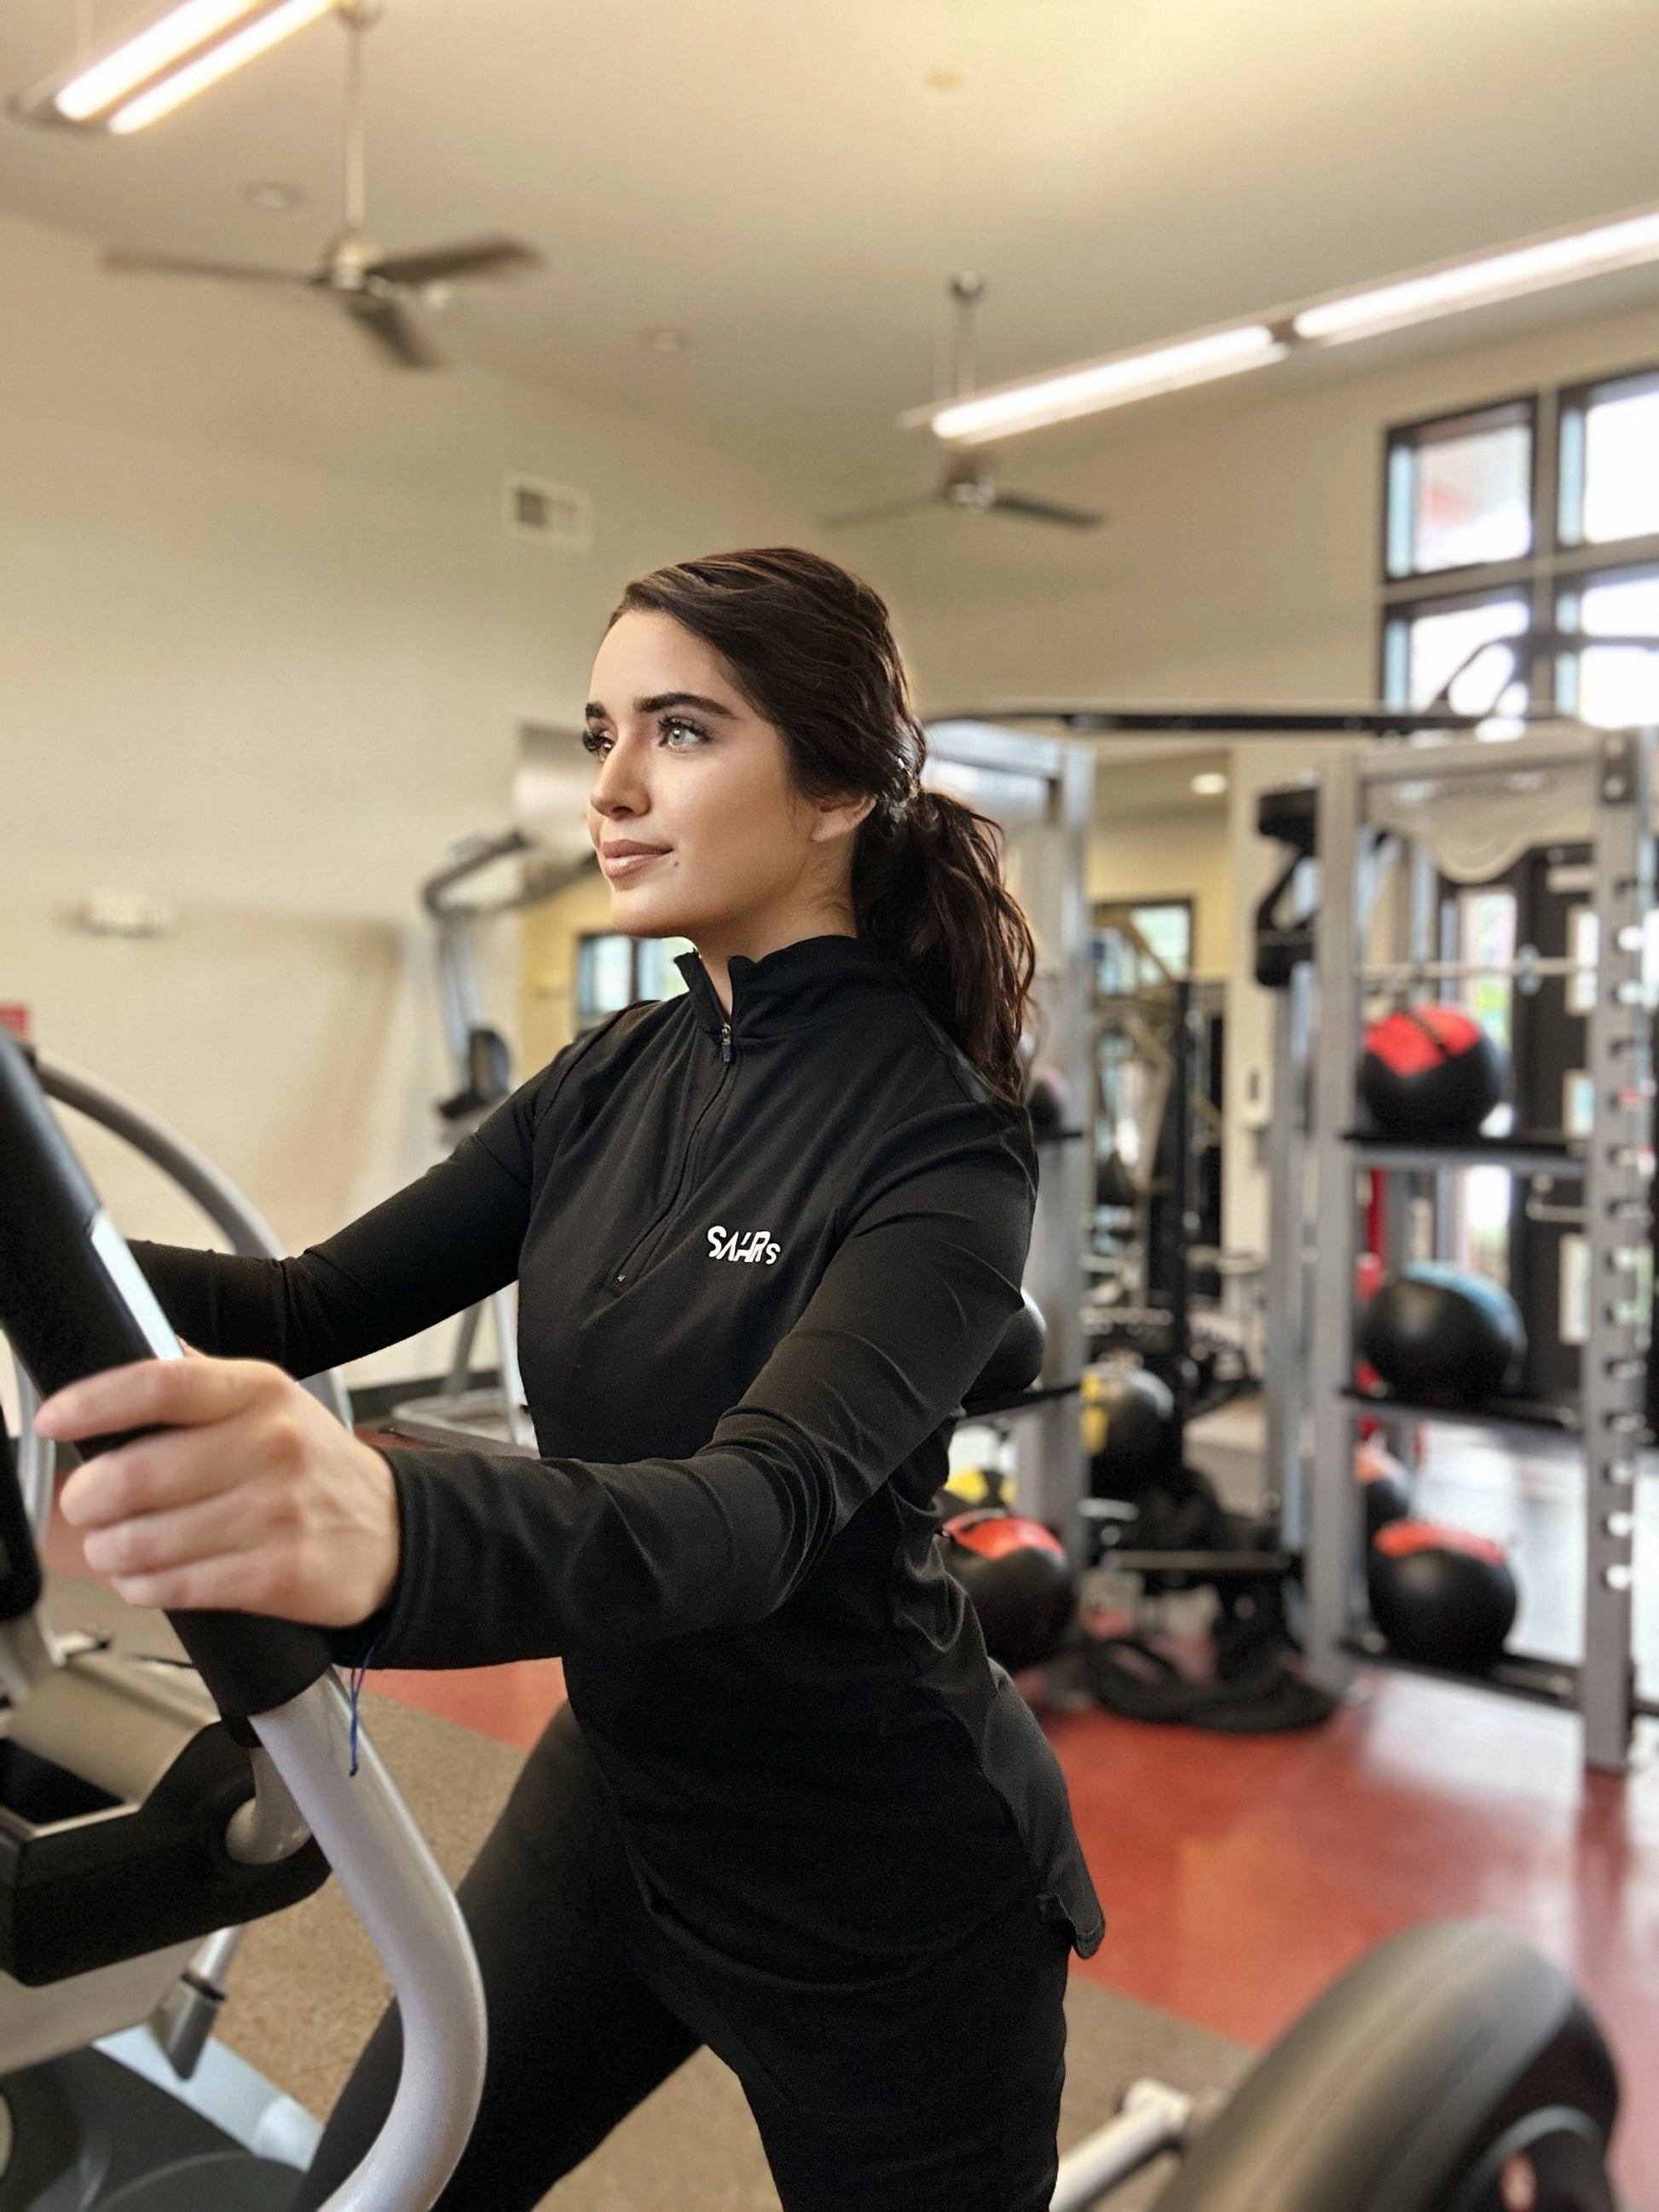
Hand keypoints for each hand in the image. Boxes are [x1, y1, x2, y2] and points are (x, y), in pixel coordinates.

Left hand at [36, 1356, 399, 1628]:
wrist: (392, 1531)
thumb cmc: (314, 1466)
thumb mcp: (270, 1402)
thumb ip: (199, 1380)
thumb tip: (125, 1345)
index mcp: (261, 1391)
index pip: (162, 1384)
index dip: (95, 1402)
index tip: (54, 1418)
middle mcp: (272, 1446)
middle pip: (139, 1472)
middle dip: (89, 1497)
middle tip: (85, 1503)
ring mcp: (276, 1514)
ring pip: (146, 1540)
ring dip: (110, 1549)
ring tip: (113, 1545)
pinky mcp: (277, 1575)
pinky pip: (175, 1587)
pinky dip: (142, 1586)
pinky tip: (146, 1575)